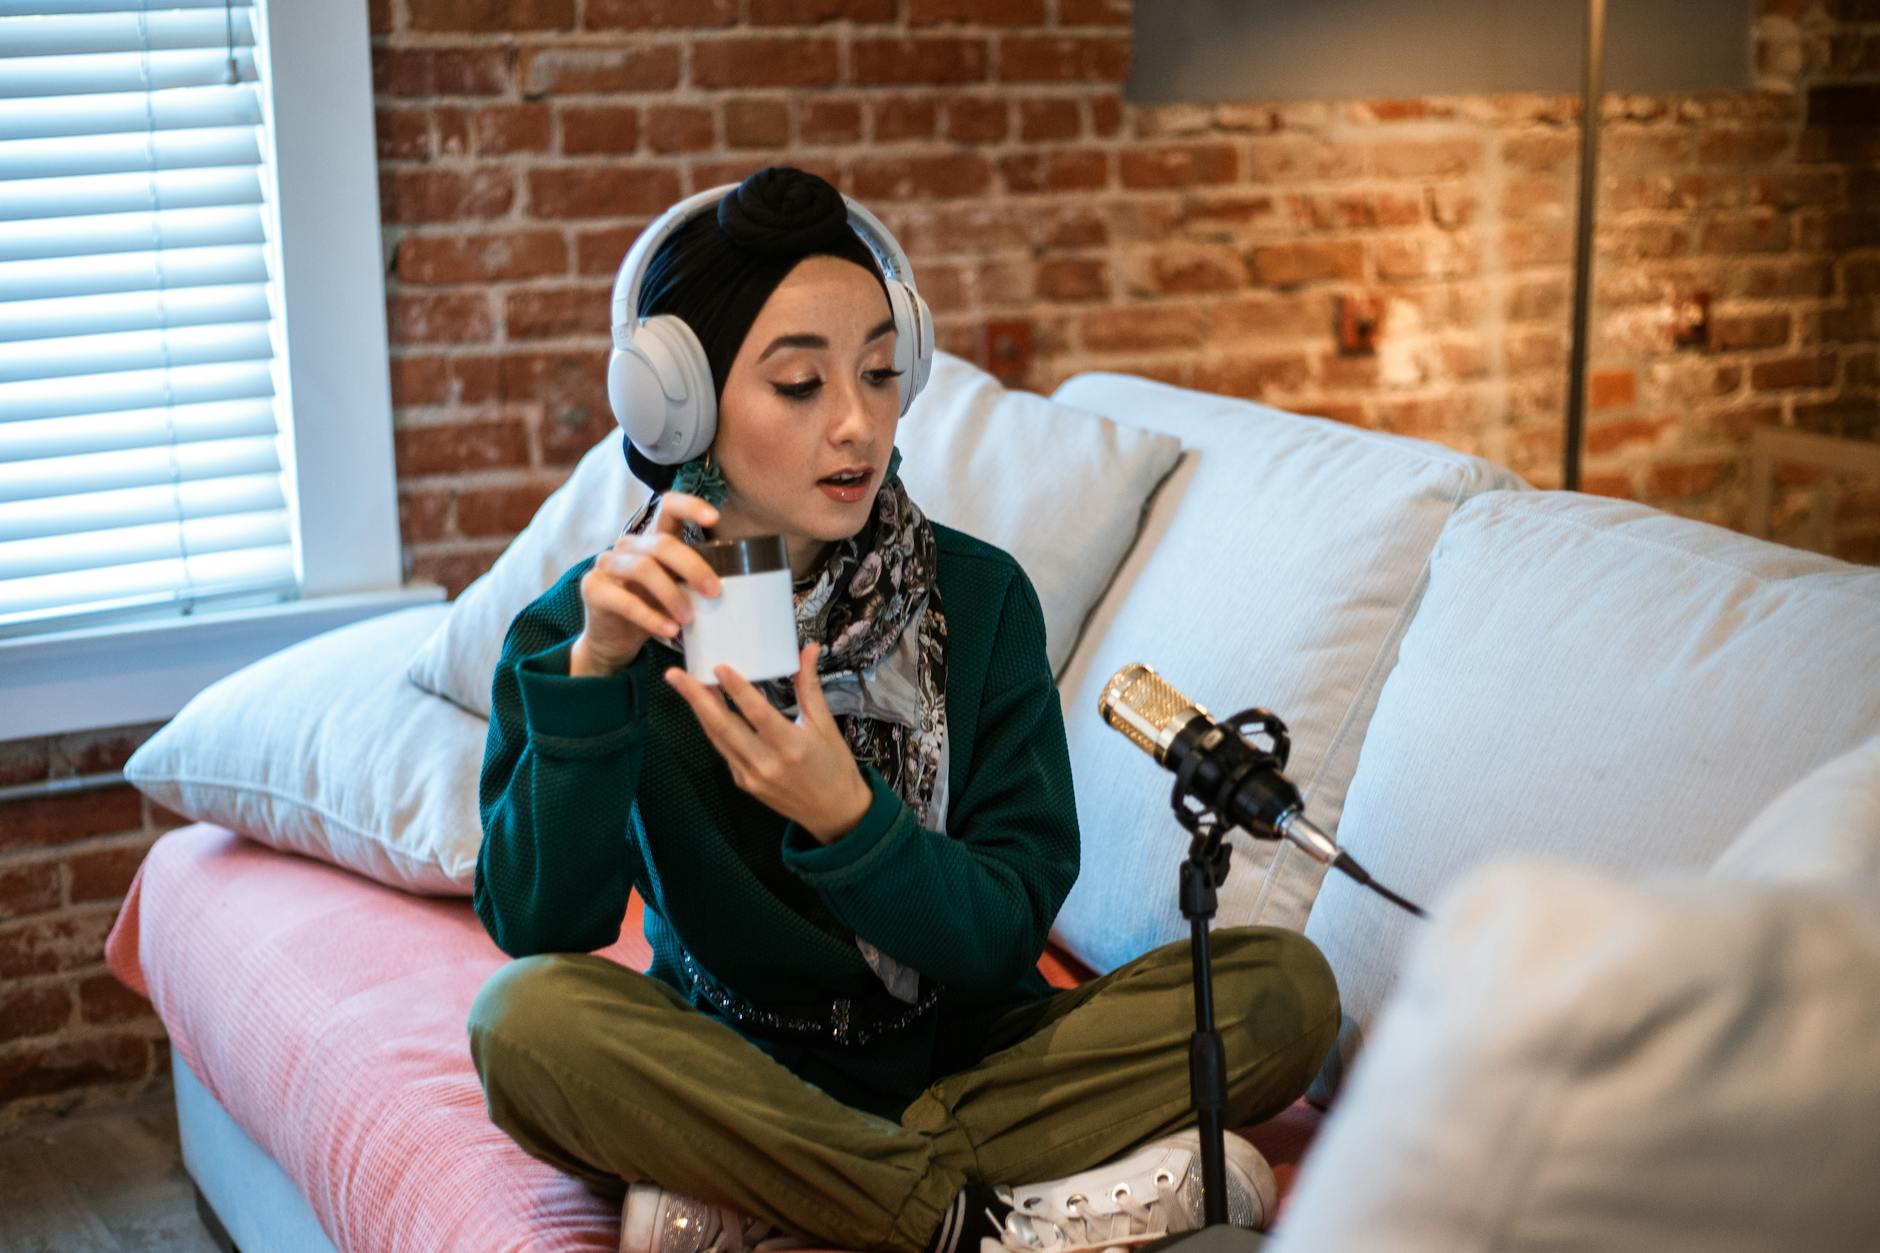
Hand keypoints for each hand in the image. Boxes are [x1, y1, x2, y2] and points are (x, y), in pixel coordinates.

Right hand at [572, 492, 721, 676]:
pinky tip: (669, 630)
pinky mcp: (593, 588)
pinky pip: (625, 600)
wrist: (615, 639)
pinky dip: (650, 617)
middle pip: (661, 544)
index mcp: (652, 539)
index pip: (668, 507)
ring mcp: (607, 563)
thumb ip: (696, 579)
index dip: (690, 506)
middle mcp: (628, 544)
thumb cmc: (654, 608)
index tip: (715, 518)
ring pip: (643, 568)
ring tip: (689, 619)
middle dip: (692, 567)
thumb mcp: (678, 589)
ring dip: (672, 595)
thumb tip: (741, 582)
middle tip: (714, 592)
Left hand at [662, 643, 874, 844]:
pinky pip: (724, 751)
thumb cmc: (835, 767)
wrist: (834, 813)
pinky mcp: (744, 783)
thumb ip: (810, 687)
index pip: (758, 714)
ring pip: (717, 738)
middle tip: (675, 675)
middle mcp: (767, 764)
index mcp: (792, 746)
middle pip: (724, 727)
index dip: (737, 690)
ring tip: (683, 685)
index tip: (719, 667)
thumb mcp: (826, 725)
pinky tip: (705, 709)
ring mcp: (751, 776)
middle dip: (696, 698)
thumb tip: (808, 650)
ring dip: (699, 711)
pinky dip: (713, 729)